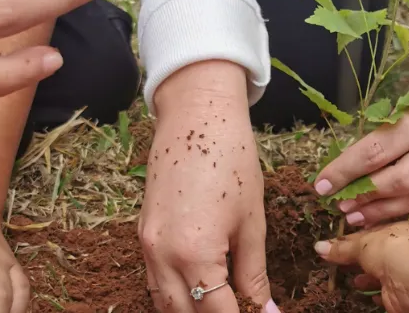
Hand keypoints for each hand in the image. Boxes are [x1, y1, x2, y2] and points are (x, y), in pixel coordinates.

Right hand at [138, 62, 274, 312]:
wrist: (197, 115)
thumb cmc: (231, 160)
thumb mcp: (251, 222)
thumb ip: (254, 274)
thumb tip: (267, 310)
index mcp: (194, 254)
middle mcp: (161, 257)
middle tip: (243, 311)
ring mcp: (146, 246)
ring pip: (164, 303)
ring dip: (191, 310)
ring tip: (221, 304)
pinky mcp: (142, 234)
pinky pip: (154, 280)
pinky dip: (175, 294)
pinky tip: (198, 289)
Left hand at [314, 59, 408, 226]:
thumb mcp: (406, 101)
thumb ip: (384, 135)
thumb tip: (345, 171)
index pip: (379, 150)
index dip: (347, 171)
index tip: (322, 184)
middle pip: (402, 181)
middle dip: (366, 197)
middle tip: (340, 205)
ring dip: (383, 211)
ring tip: (356, 216)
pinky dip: (407, 206)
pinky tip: (386, 211)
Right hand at [314, 221, 408, 311]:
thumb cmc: (391, 250)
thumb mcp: (362, 244)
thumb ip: (342, 248)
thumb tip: (318, 247)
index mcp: (402, 230)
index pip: (374, 232)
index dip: (354, 238)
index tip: (336, 243)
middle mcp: (406, 250)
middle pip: (377, 254)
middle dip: (359, 259)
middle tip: (339, 261)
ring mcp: (405, 272)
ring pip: (381, 274)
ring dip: (366, 276)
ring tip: (352, 278)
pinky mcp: (402, 293)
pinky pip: (385, 292)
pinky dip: (374, 292)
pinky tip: (364, 290)